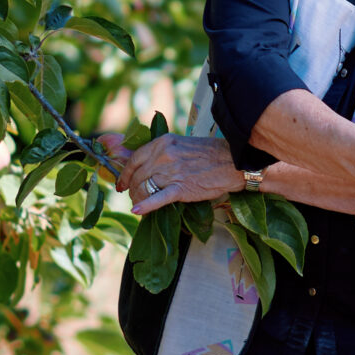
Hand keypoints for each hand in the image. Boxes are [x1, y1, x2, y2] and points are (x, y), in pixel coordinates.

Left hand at [100, 131, 242, 215]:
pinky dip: (145, 206)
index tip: (121, 184)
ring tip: (139, 204)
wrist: (232, 162)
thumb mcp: (181, 145)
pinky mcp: (180, 188)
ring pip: (144, 188)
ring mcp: (171, 172)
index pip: (134, 159)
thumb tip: (146, 167)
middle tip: (133, 197)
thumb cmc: (209, 154)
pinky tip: (138, 211)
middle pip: (137, 176)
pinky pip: (157, 199)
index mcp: (162, 143)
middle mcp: (163, 156)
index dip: (124, 174)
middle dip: (132, 189)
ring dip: (139, 199)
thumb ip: (163, 153)